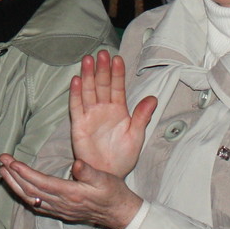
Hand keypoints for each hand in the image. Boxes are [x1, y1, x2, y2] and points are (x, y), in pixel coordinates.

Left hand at [0, 155, 142, 228]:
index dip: (25, 173)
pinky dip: (24, 195)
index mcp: (71, 194)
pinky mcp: (60, 212)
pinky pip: (36, 205)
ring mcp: (59, 210)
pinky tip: (17, 188)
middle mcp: (61, 204)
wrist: (120, 213)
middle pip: (31, 190)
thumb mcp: (105, 179)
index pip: (41, 182)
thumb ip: (89, 171)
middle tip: (1, 161)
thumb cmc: (113, 193)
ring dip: (15, 185)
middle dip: (13, 175)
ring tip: (3, 172)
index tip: (12, 162)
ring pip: (30, 199)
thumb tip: (76, 164)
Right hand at [68, 53, 157, 177]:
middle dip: (102, 69)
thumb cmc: (123, 157)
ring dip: (87, 76)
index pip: (118, 87)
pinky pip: (76, 107)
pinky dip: (76, 94)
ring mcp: (90, 115)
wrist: (108, 174)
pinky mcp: (79, 125)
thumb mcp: (137, 136)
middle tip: (101, 54)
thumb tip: (153, 98)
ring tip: (88, 60)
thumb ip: (142, 116)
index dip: (117, 73)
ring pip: (88, 91)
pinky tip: (76, 81)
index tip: (117, 59)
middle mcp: (103, 109)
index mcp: (119, 110)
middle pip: (102, 85)